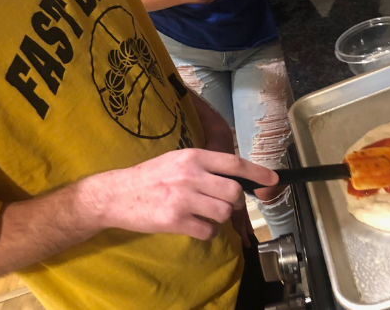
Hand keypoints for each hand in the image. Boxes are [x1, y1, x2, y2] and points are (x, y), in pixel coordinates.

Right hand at [84, 148, 277, 240]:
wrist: (115, 194)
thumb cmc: (150, 177)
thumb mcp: (177, 159)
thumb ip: (205, 165)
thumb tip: (236, 176)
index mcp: (193, 157)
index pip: (234, 163)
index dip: (258, 173)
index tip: (273, 180)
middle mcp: (191, 175)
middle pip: (234, 192)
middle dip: (234, 201)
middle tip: (223, 203)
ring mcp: (183, 198)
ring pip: (224, 212)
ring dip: (220, 217)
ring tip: (205, 214)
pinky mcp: (174, 220)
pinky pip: (207, 230)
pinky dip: (206, 231)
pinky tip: (194, 225)